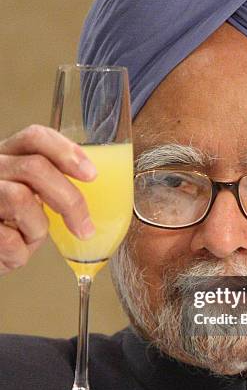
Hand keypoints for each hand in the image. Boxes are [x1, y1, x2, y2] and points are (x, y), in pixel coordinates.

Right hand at [0, 124, 96, 274]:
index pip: (35, 137)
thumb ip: (49, 184)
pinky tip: (13, 252)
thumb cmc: (6, 224)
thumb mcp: (28, 196)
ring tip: (29, 238)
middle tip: (84, 227)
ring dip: (37, 228)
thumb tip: (94, 188)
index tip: (91, 175)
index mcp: (7, 156)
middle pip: (35, 167)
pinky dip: (20, 253)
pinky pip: (9, 239)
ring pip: (20, 199)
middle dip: (69, 200)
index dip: (67, 152)